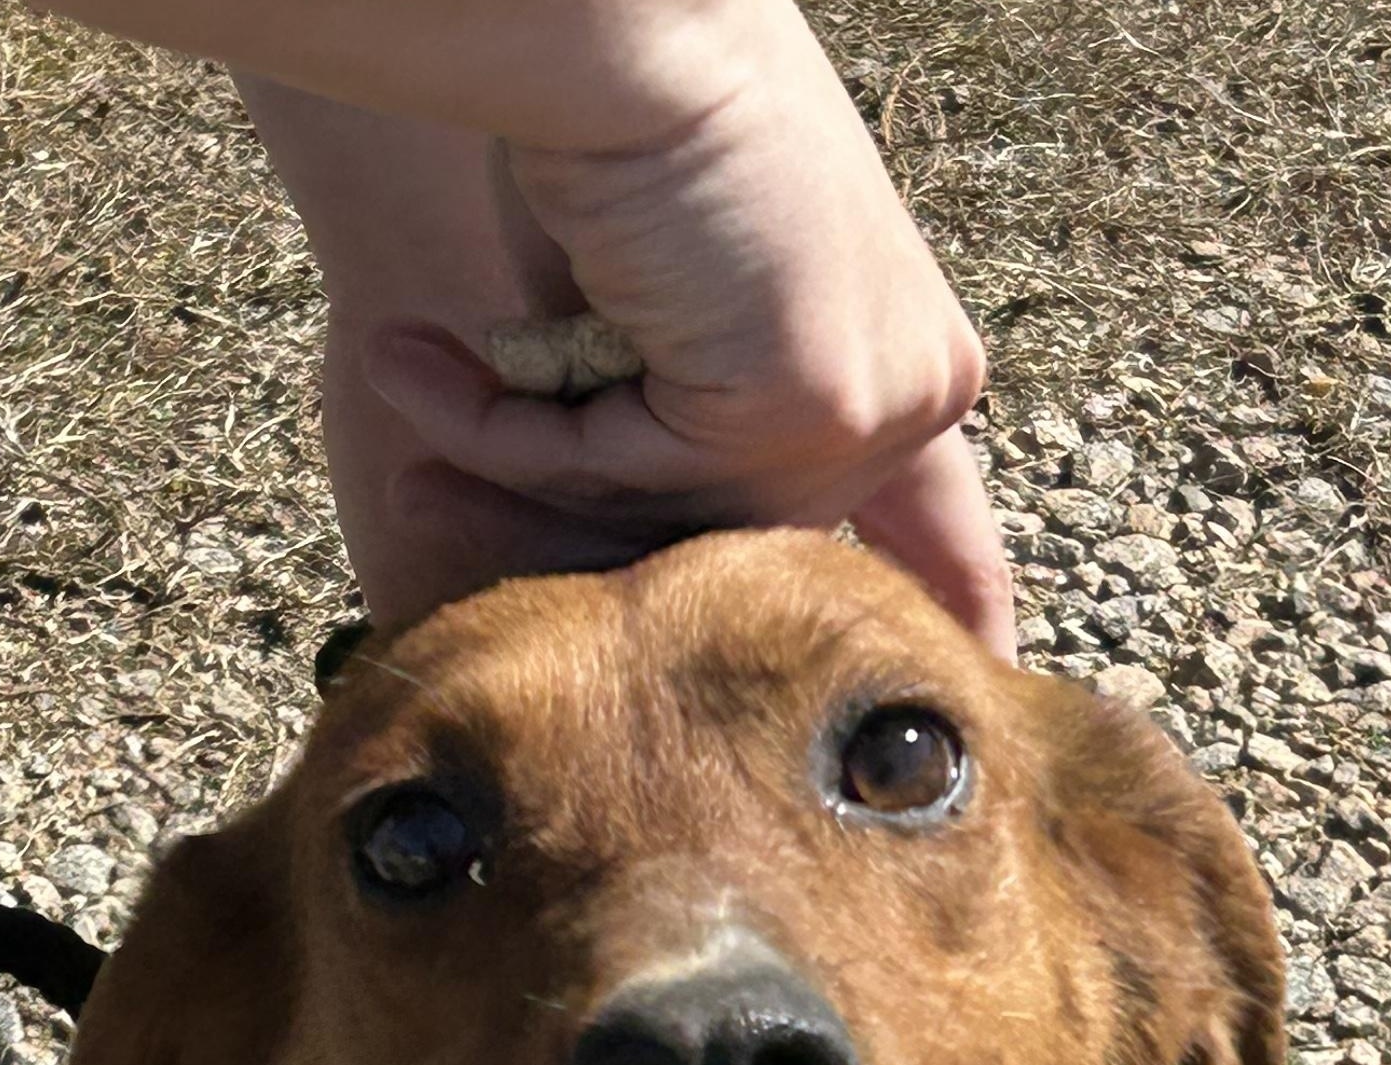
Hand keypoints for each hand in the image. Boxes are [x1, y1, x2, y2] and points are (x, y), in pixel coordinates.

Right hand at [237, 6, 1010, 652]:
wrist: (608, 29)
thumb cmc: (616, 125)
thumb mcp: (675, 306)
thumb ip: (688, 431)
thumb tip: (645, 577)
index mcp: (912, 356)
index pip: (936, 523)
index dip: (944, 601)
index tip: (976, 674)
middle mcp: (917, 384)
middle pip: (744, 536)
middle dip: (593, 498)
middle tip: (443, 469)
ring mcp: (874, 398)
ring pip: (674, 518)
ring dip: (524, 449)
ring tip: (414, 369)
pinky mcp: (812, 401)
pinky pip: (628, 481)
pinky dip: (519, 430)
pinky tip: (430, 361)